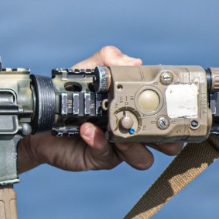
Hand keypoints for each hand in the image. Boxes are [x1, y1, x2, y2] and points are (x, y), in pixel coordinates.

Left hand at [16, 45, 183, 172]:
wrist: (41, 118)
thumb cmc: (70, 94)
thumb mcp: (87, 71)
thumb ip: (107, 59)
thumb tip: (133, 61)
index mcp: (137, 108)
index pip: (167, 113)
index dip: (177, 112)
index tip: (177, 102)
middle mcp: (133, 130)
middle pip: (168, 144)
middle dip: (169, 138)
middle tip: (156, 123)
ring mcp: (119, 147)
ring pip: (143, 158)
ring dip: (134, 144)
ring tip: (116, 127)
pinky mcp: (100, 158)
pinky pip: (108, 155)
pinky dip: (99, 142)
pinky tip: (87, 130)